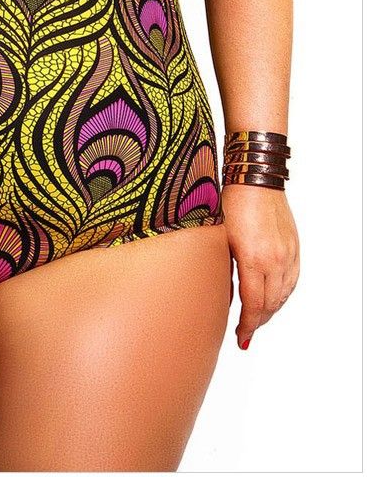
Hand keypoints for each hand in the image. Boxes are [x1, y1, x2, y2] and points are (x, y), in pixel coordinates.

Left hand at [222, 183, 299, 349]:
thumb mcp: (221, 239)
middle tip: (246, 331)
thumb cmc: (232, 202)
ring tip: (258, 317)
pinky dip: (283, 293)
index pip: (253, 305)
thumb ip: (224, 269)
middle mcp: (275, 260)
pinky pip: (293, 280)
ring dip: (271, 309)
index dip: (247, 325)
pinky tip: (274, 297)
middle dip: (258, 321)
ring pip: (283, 295)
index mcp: (254, 259)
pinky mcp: (295, 246)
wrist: (255, 178)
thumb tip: (224, 294)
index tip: (241, 337)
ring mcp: (288, 254)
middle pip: (270, 304)